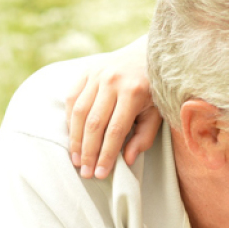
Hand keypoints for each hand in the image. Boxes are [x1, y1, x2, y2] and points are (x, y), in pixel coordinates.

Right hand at [66, 35, 161, 178]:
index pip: (115, 130)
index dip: (106, 154)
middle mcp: (112, 81)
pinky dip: (70, 120)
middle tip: (85, 172)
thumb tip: (127, 160)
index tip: (101, 173)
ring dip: (75, 139)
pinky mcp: (86, 71)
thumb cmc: (155, 89)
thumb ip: (144, 136)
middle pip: (94, 123)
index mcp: (133, 91)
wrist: (147, 54)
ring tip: (77, 160)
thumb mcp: (158, 112)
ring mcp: (96, 74)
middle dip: (88, 152)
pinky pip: (72, 98)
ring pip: (79, 112)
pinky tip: (73, 137)